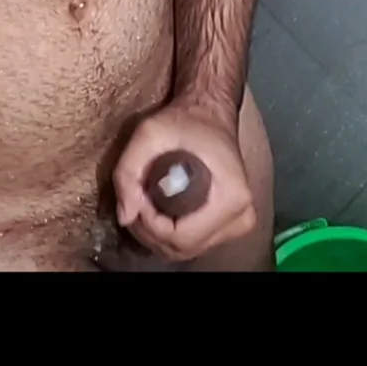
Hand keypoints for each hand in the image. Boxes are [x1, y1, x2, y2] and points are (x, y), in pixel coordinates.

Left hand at [114, 102, 255, 263]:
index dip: (151, 225)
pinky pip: (193, 244)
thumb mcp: (147, 134)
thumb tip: (125, 216)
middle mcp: (241, 217)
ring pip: (185, 250)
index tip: (137, 197)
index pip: (182, 237)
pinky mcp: (230, 227)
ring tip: (144, 202)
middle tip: (136, 198)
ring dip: (156, 234)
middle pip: (183, 248)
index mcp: (231, 197)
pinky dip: (168, 234)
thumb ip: (128, 172)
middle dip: (150, 229)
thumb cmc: (183, 121)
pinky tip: (157, 210)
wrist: (209, 114)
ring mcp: (238, 224)